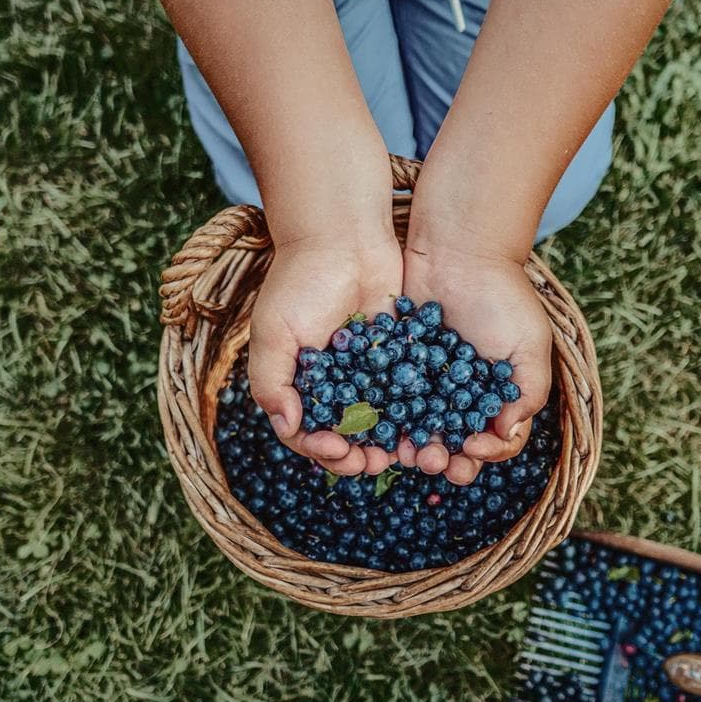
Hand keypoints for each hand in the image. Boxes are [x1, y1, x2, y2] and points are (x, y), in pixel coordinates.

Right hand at [249, 234, 403, 476]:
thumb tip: (287, 427)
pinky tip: (428, 427)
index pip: (307, 433)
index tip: (337, 452)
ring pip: (380, 421)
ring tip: (403, 454)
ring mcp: (367, 374)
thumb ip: (272, 381)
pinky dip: (416, 414)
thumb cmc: (299, 282)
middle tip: (375, 464)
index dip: (321, 449)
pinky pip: (408, 394)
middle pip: (346, 435)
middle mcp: (333, 385)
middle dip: (359, 455)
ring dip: (390, 442)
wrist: (342, 237)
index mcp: (298, 385)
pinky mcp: (399, 357)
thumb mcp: (273, 332)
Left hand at [400, 243, 551, 484]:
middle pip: (454, 441)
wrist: (460, 250)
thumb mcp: (529, 344)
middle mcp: (462, 396)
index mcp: (498, 396)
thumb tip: (508, 432)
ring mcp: (428, 383)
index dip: (487, 452)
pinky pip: (390, 399)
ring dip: (413, 445)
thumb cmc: (503, 296)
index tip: (475, 448)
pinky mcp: (397, 366)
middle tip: (434, 461)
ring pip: (419, 427)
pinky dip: (386, 418)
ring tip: (406, 454)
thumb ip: (528, 391)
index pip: (496, 439)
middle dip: (445, 458)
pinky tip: (380, 428)